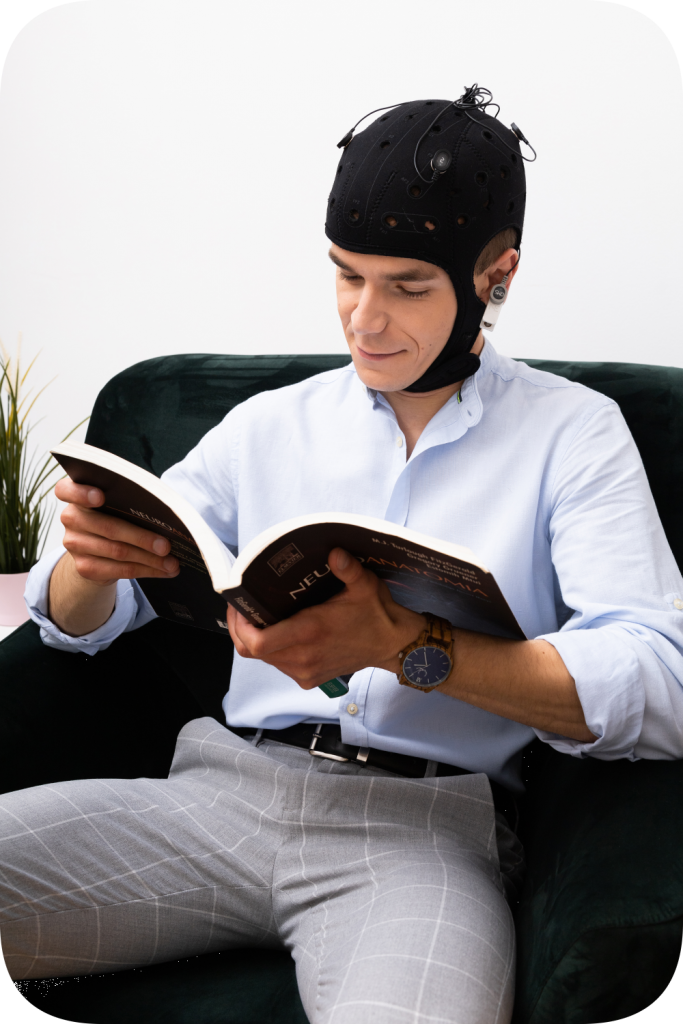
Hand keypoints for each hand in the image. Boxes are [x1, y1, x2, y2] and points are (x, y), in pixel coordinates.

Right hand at [55, 476, 179, 586]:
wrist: (97, 550)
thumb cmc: (115, 515)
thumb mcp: (118, 503)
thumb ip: (129, 501)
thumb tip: (165, 515)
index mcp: (76, 495)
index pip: (66, 490)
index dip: (82, 493)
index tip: (100, 496)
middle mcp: (71, 518)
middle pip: (108, 527)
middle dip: (142, 538)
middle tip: (167, 546)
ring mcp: (74, 544)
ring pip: (118, 552)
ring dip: (150, 559)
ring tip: (172, 562)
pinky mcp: (84, 567)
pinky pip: (119, 570)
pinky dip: (146, 570)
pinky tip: (164, 570)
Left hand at [227, 547, 426, 688]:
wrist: (392, 645)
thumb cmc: (376, 614)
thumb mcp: (365, 585)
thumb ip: (348, 569)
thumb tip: (334, 552)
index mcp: (310, 633)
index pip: (257, 642)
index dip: (239, 626)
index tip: (239, 606)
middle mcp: (303, 657)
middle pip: (252, 651)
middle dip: (241, 629)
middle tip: (243, 607)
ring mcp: (305, 671)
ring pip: (264, 659)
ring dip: (256, 639)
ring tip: (259, 616)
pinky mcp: (309, 678)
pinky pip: (279, 666)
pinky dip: (272, 650)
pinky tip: (278, 631)